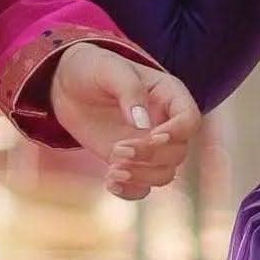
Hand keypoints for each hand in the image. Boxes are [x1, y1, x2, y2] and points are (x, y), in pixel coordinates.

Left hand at [48, 43, 200, 198]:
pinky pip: (144, 187)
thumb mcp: (109, 69)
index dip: (177, 132)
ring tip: (112, 170)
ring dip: (142, 176)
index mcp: (169, 95)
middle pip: (178, 152)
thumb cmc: (92, 69)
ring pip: (165, 173)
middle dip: (150, 156)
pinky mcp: (132, 162)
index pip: (190, 119)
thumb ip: (129, 91)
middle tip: (117, 150)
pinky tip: (110, 182)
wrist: (69, 87)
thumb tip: (142, 123)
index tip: (152, 136)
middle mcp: (165, 124)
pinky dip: (131, 190)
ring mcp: (149, 146)